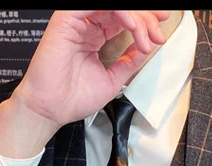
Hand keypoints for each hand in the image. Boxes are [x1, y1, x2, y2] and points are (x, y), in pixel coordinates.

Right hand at [0, 10, 171, 158]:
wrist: (52, 109)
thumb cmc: (72, 98)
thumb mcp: (113, 79)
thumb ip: (129, 61)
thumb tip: (148, 48)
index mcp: (95, 36)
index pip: (124, 18)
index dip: (145, 22)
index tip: (159, 34)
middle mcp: (87, 25)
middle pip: (122, 8)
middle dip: (145, 19)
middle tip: (156, 35)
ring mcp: (77, 21)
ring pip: (113, 4)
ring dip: (135, 17)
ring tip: (144, 38)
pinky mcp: (66, 19)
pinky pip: (95, 4)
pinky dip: (120, 11)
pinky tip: (130, 25)